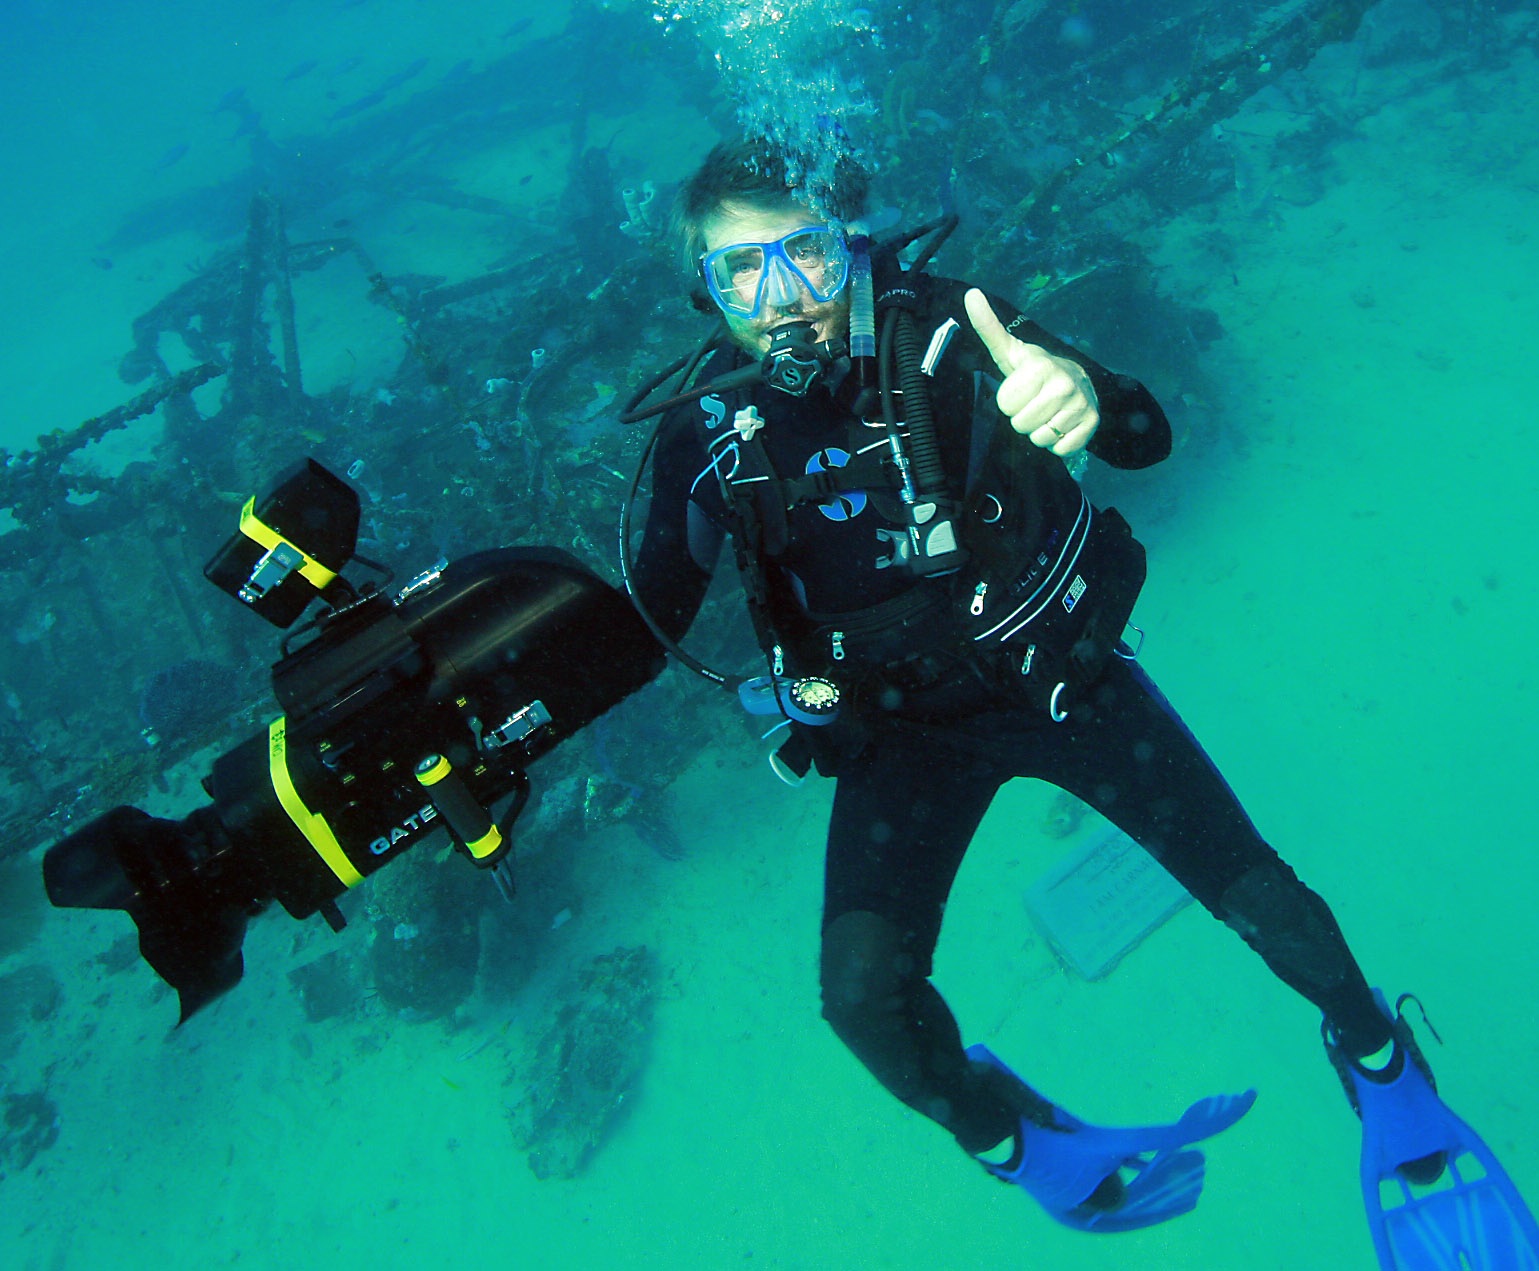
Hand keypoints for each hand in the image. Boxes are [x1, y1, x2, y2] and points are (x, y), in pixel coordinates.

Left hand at [965, 289, 1098, 455]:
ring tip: (1047, 412)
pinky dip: (1057, 443)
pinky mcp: (1091, 424)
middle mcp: (1064, 383)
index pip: (1005, 405)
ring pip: (1039, 439)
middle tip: (1033, 402)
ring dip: (1039, 431)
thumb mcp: (1009, 350)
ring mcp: (1080, 405)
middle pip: (1020, 425)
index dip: (1007, 401)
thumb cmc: (1034, 370)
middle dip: (1022, 418)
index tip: (1019, 390)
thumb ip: (988, 327)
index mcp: (1040, 366)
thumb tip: (970, 293)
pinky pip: (1060, 449)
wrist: (1079, 380)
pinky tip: (1061, 423)